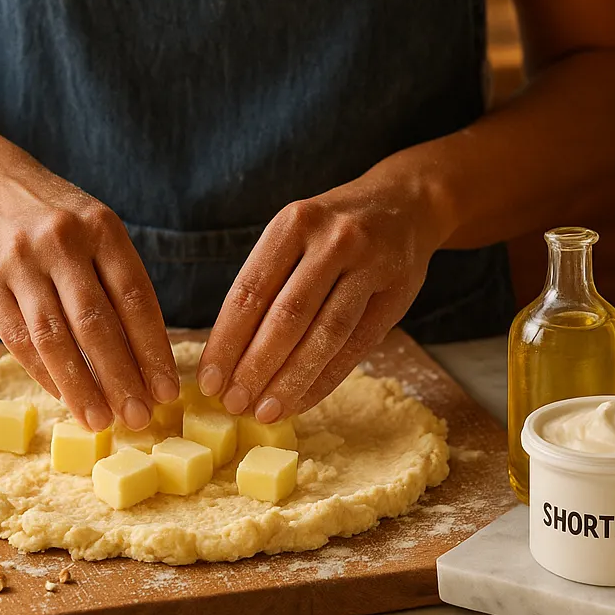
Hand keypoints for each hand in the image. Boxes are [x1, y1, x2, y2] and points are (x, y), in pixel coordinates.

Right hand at [0, 155, 177, 430]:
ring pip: (55, 338)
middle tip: (140, 417)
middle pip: (96, 323)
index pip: (136, 298)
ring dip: (81, 386)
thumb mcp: (98, 229)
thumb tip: (149, 356)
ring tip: (101, 421)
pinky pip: (19, 339)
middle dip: (121, 377)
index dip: (153, 350)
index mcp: (103, 228)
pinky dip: (44, 373)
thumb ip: (121, 281)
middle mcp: (63, 243)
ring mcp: (21, 262)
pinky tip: (65, 397)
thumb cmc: (59, 219)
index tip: (167, 390)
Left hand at [197, 172, 449, 421]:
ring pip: (325, 334)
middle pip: (287, 316)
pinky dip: (326, 379)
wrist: (406, 203)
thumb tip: (228, 356)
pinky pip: (356, 346)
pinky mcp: (397, 294)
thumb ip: (268, 283)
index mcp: (294, 223)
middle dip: (256, 367)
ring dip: (292, 380)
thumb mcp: (296, 234)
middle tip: (234, 404)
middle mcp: (332, 240)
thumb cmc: (335, 230)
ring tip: (266, 411)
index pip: (250, 290)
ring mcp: (369, 265)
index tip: (209, 381)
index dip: (227, 341)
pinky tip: (302, 401)